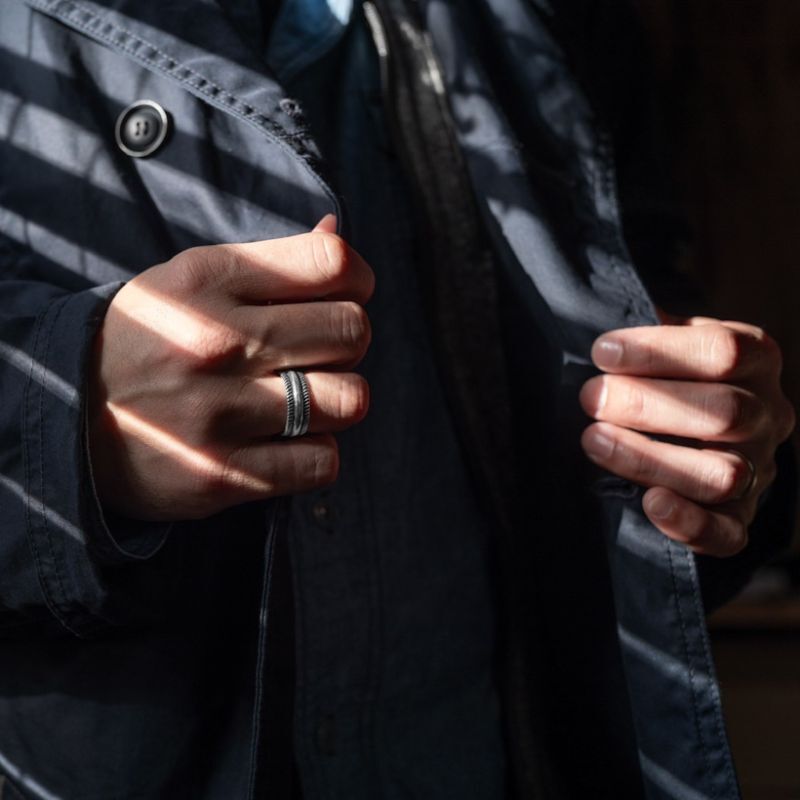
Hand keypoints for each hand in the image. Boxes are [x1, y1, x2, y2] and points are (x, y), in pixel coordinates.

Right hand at [89, 215, 373, 520]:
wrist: (71, 419)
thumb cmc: (149, 341)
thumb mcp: (189, 281)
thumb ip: (269, 261)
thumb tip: (337, 233)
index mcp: (208, 279)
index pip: (332, 264)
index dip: (358, 280)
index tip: (344, 296)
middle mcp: (216, 341)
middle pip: (352, 330)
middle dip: (348, 342)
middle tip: (318, 354)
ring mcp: (218, 411)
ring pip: (350, 399)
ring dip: (338, 401)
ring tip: (305, 401)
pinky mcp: (223, 474)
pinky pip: (323, 462)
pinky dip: (317, 453)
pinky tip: (288, 443)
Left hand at [579, 315, 795, 555]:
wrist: (701, 432)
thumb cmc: (670, 375)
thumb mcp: (668, 343)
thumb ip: (647, 332)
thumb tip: (594, 314)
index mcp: (757, 362)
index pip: (725, 351)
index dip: (659, 350)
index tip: (601, 352)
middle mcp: (767, 416)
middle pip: (726, 411)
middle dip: (647, 405)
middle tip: (591, 398)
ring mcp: (757, 471)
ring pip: (722, 474)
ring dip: (650, 459)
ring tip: (593, 442)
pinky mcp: (738, 519)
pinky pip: (726, 534)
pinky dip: (688, 522)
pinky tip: (650, 503)